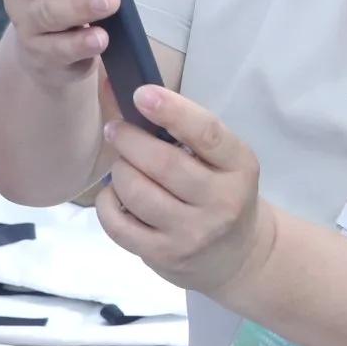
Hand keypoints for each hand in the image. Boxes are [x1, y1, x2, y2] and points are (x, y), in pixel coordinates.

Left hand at [95, 86, 273, 298]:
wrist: (235, 256)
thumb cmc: (220, 193)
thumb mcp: (219, 160)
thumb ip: (180, 128)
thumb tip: (117, 89)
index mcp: (239, 167)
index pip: (207, 133)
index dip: (172, 110)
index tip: (141, 94)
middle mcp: (221, 202)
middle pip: (163, 163)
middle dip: (129, 139)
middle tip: (116, 129)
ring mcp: (192, 233)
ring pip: (136, 192)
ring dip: (119, 170)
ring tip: (123, 165)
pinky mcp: (164, 256)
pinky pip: (118, 225)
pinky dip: (107, 202)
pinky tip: (115, 195)